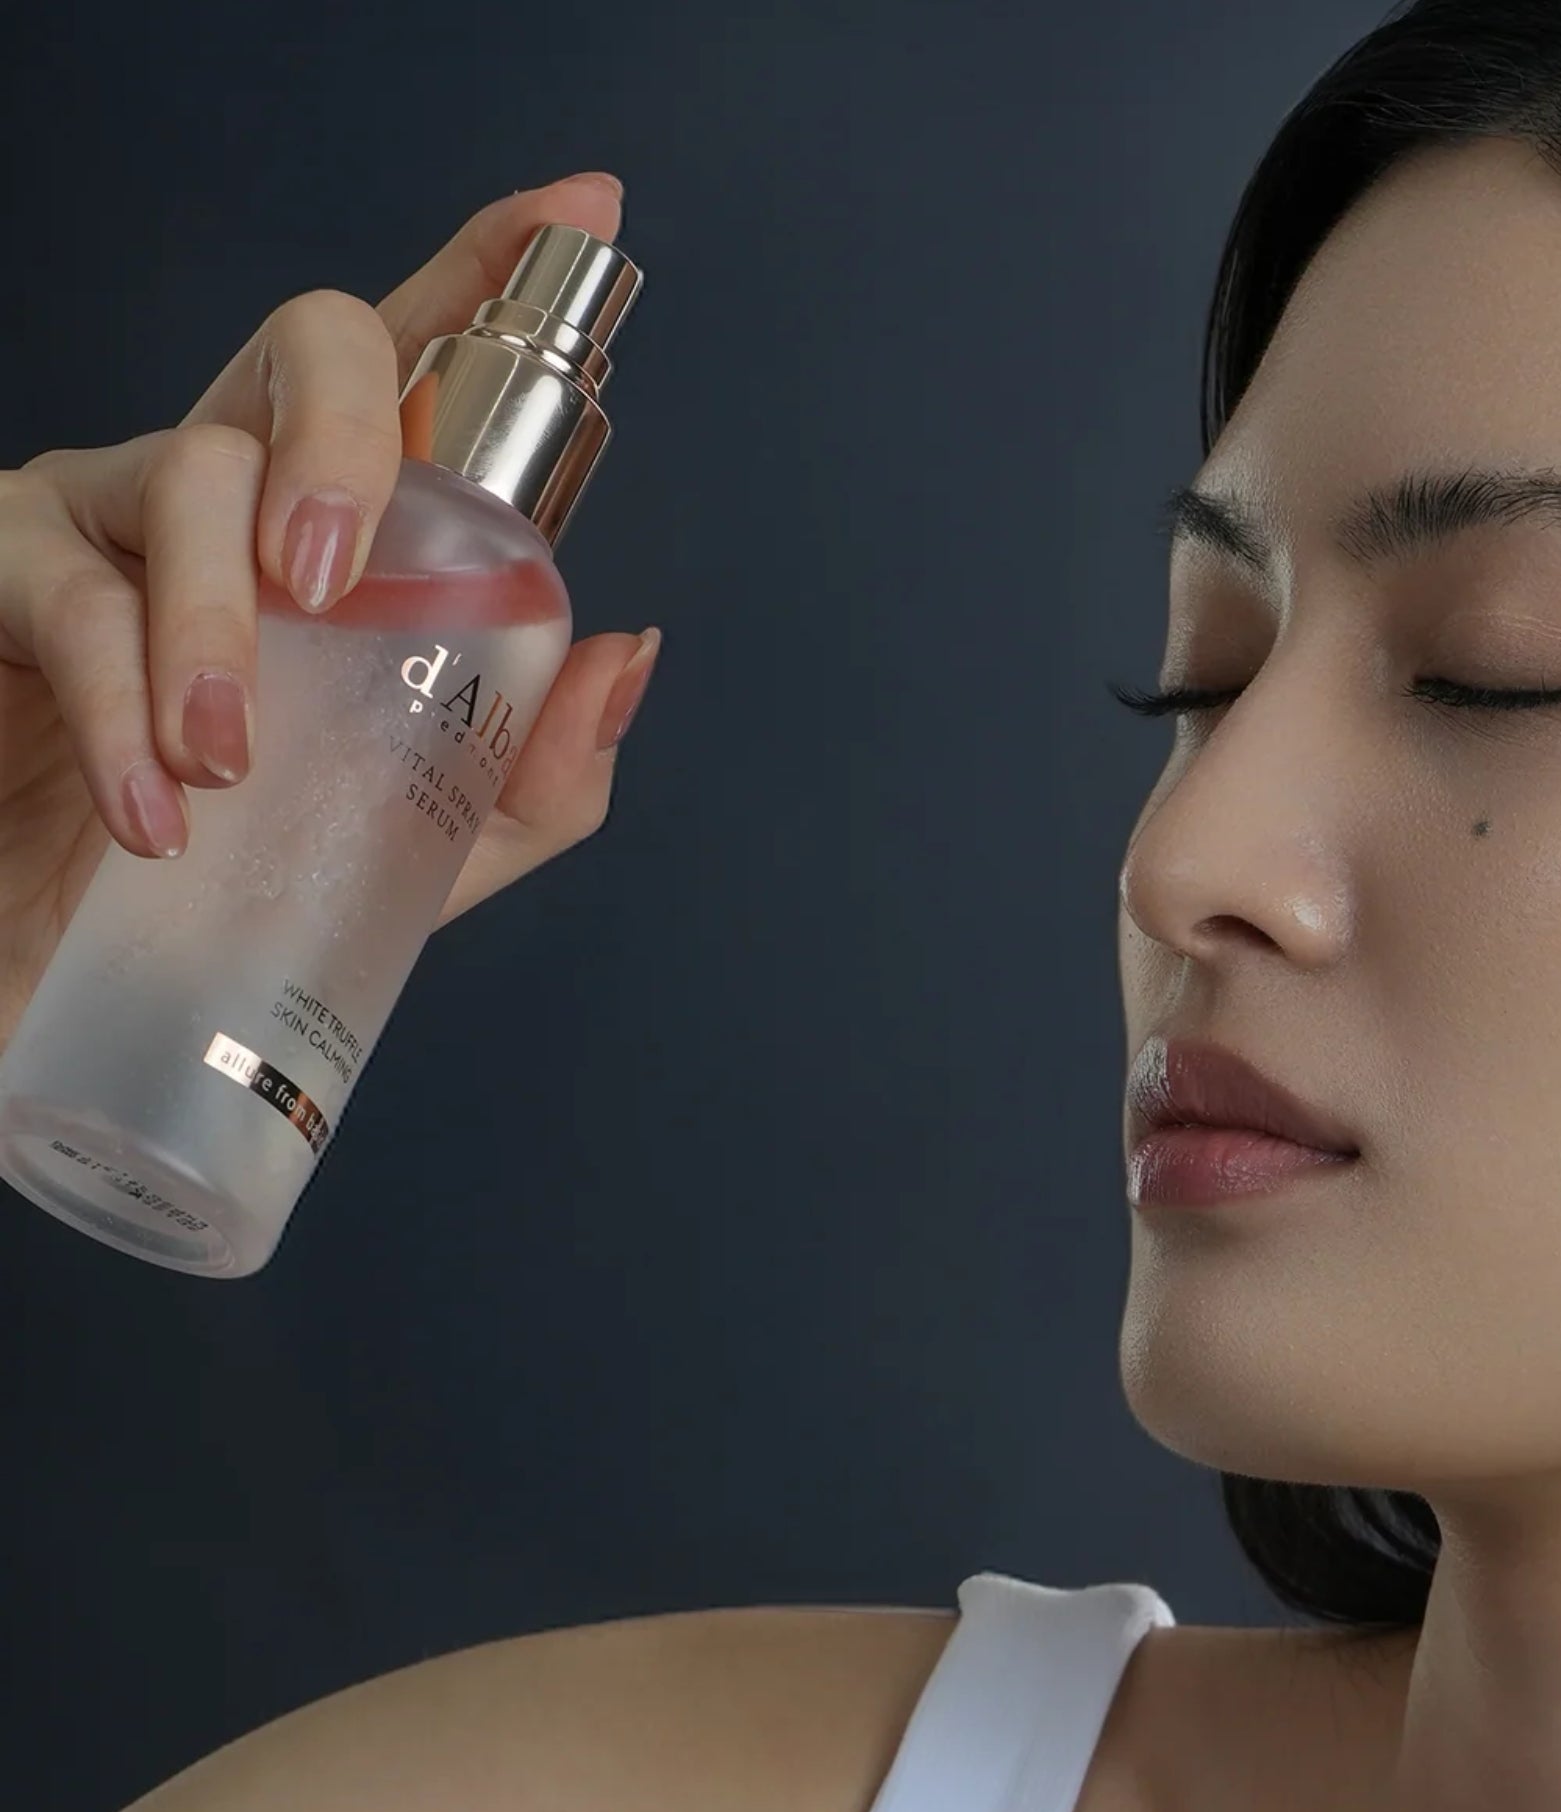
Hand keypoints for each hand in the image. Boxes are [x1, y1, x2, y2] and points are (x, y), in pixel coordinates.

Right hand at [0, 171, 660, 1056]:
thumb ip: (534, 768)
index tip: (583, 211)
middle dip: (349, 437)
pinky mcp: (5, 567)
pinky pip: (65, 589)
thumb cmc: (254, 891)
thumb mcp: (431, 845)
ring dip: (217, 629)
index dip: (492, 276)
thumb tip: (627, 651)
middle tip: (340, 583)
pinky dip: (118, 697)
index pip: (423, 374)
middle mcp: (240, 487)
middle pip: (315, 351)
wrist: (81, 979)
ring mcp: (116, 512)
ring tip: (227, 769)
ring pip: (188, 472)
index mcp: (348, 532)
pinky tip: (155, 803)